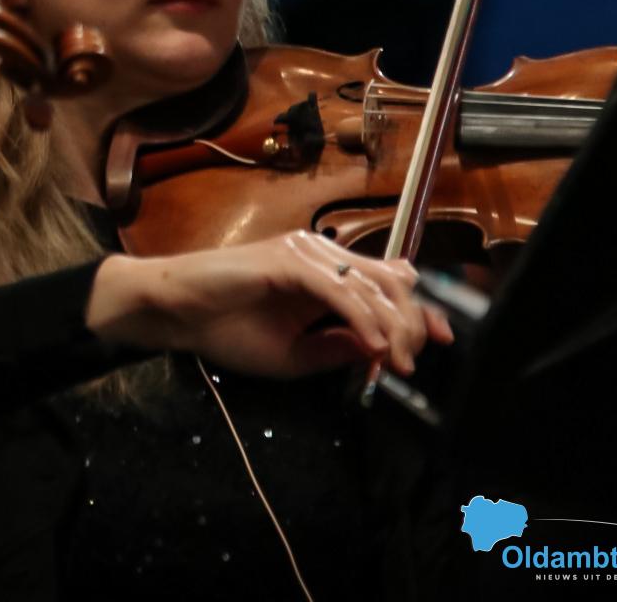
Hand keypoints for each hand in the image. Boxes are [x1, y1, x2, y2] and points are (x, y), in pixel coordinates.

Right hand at [85, 232, 454, 378]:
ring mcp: (305, 253)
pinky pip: (340, 289)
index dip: (420, 309)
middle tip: (412, 362)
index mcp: (325, 274)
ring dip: (393, 326)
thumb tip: (383, 349)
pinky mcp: (288, 260)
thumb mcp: (294, 354)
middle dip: (413, 322)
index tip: (442, 342)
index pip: (389, 281)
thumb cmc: (224, 329)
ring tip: (396, 362)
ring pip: (371, 284)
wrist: (175, 314)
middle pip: (392, 280)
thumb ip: (337, 348)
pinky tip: (371, 345)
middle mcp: (321, 255)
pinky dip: (362, 319)